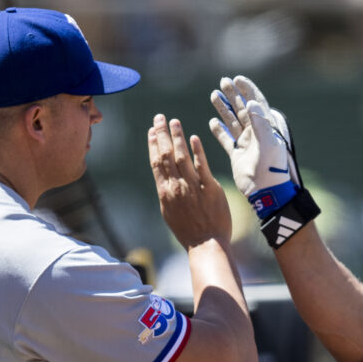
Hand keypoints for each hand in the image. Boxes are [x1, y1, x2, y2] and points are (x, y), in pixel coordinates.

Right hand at [149, 114, 230, 248]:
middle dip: (162, 134)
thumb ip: (167, 192)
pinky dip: (197, 151)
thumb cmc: (188, 231)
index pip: (156, 163)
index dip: (153, 144)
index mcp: (164, 192)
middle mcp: (176, 187)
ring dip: (177, 137)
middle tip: (160, 117)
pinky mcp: (210, 188)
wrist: (206, 244)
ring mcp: (192, 187)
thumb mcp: (170, 211)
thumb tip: (164, 177)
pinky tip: (194, 138)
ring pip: (182, 157)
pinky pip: (202, 166)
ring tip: (175, 122)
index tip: (152, 130)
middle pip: (165, 155)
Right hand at [208, 75, 300, 217]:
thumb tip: (250, 102)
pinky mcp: (237, 154)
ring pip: (232, 121)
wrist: (265, 191)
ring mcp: (246, 143)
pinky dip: (219, 131)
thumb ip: (260, 122)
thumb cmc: (270, 167)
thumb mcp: (268, 143)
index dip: (248, 90)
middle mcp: (256, 133)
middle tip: (223, 81)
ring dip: (223, 108)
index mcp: (266, 128)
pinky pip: (227, 139)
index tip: (238, 79)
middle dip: (233, 94)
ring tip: (213, 95)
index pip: (257, 103)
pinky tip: (212, 122)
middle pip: (242, 109)